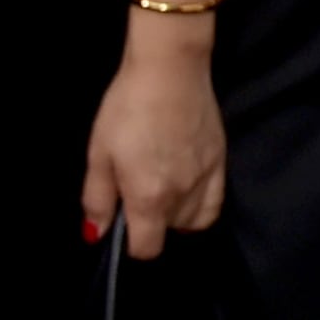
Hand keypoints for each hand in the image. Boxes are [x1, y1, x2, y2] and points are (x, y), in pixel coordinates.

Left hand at [83, 25, 227, 257]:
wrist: (171, 70)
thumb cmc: (126, 109)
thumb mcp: (99, 154)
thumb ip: (97, 199)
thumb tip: (97, 233)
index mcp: (149, 196)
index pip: (147, 248)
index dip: (131, 245)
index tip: (122, 223)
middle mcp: (182, 194)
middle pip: (170, 233)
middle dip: (152, 225)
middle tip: (136, 195)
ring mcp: (207, 177)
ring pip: (195, 221)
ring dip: (176, 216)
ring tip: (161, 192)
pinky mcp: (222, 159)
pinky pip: (217, 201)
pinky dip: (201, 205)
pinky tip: (186, 188)